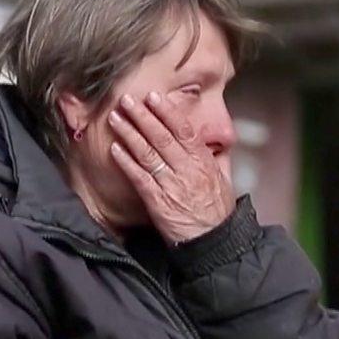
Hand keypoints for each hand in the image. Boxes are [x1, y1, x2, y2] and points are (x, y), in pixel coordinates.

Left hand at [108, 91, 234, 243]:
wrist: (213, 242)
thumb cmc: (217, 211)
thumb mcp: (223, 178)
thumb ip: (214, 157)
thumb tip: (208, 140)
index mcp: (202, 161)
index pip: (183, 130)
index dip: (167, 111)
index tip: (153, 96)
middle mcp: (186, 169)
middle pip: (161, 137)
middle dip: (142, 116)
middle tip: (127, 100)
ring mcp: (170, 185)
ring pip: (147, 153)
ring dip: (129, 133)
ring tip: (115, 118)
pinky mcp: (157, 201)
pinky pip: (139, 177)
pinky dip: (126, 162)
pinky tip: (115, 148)